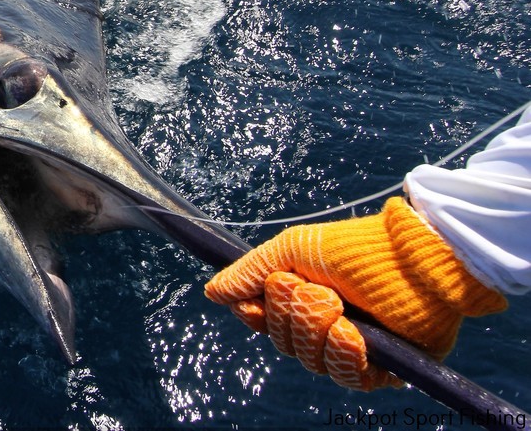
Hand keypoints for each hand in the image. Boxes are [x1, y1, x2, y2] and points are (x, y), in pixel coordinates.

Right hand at [205, 197, 506, 390]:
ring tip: (335, 302)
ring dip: (317, 330)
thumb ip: (252, 271)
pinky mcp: (383, 369)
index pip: (264, 322)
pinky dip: (343, 353)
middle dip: (290, 315)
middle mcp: (325, 327)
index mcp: (302, 299)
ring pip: (312, 360)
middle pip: (284, 342)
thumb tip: (211, 292)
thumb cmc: (354, 248)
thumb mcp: (293, 251)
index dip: (256, 316)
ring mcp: (354, 350)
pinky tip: (351, 332)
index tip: (253, 304)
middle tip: (309, 287)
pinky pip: (347, 377)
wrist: (413, 259)